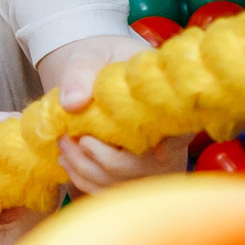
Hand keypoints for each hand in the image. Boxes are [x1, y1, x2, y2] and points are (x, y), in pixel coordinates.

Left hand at [42, 40, 190, 193]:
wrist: (98, 68)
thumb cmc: (101, 58)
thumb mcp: (91, 54)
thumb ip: (80, 73)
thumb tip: (72, 103)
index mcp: (164, 105)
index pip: (181, 131)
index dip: (174, 145)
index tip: (160, 150)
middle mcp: (164, 141)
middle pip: (139, 167)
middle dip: (97, 158)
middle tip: (68, 137)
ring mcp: (148, 165)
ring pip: (119, 183)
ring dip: (83, 168)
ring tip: (63, 145)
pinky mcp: (128, 177)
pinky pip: (106, 190)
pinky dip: (82, 179)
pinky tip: (68, 159)